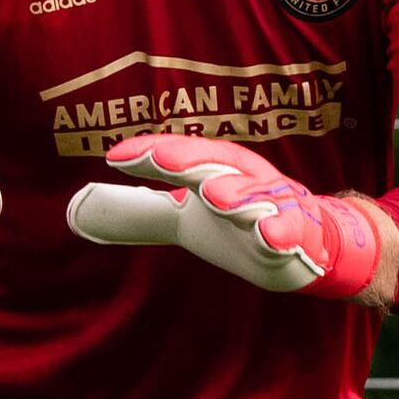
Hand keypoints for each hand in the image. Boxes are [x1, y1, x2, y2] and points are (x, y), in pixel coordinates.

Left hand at [64, 132, 386, 301]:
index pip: (180, 155)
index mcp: (217, 171)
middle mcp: (247, 181)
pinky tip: (270, 238)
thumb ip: (140, 212)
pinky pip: (294, 233)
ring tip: (215, 197)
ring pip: (257, 196)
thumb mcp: (185, 218)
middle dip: (189, 160)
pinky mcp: (303, 237)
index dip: (149, 153)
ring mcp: (277, 208)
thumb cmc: (243, 223)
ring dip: (237, 194)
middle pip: (217, 164)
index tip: (114, 156)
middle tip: (160, 161)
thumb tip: (81, 212)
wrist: (318, 245)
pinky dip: (282, 234)